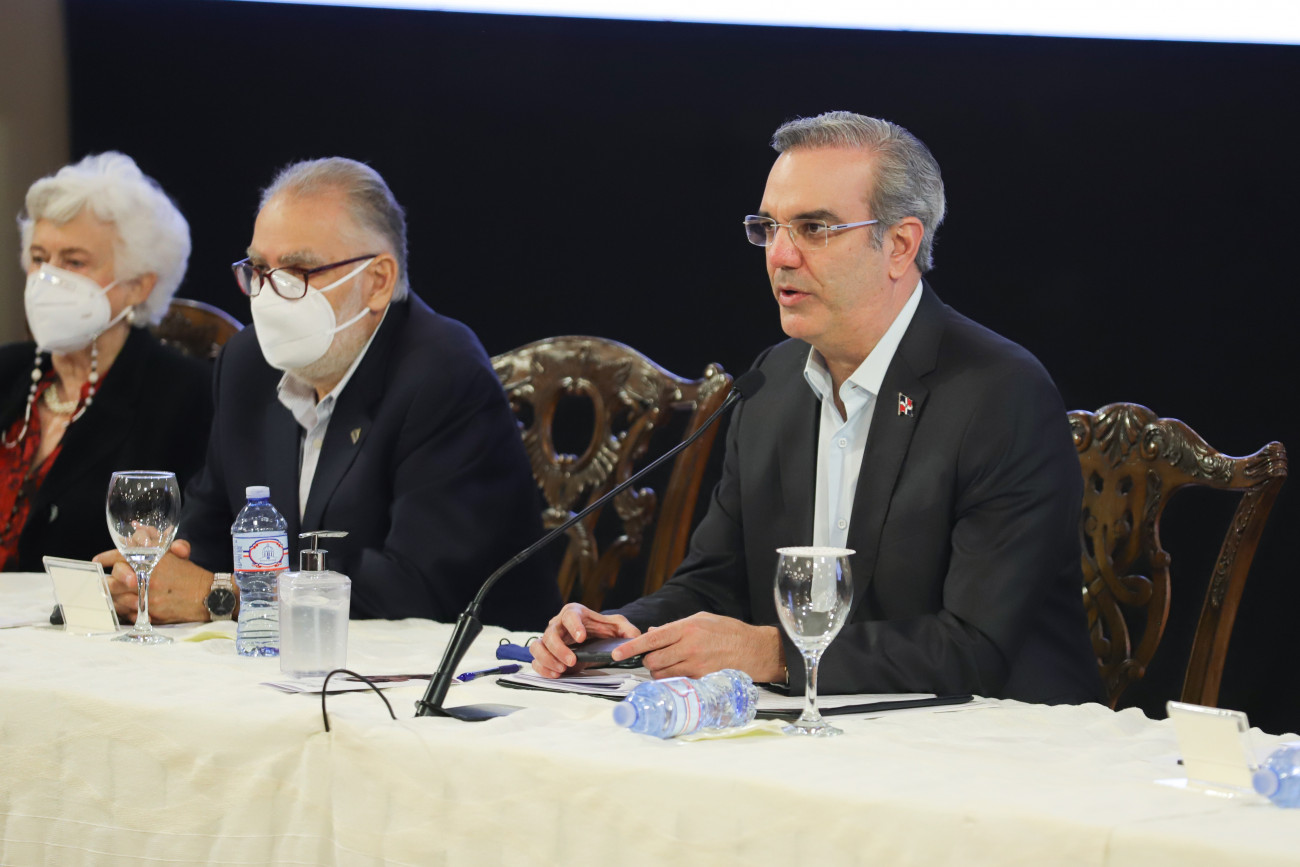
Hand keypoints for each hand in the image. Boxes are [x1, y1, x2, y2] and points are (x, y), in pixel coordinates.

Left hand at [94, 539, 214, 623]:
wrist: (209, 597)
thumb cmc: (191, 576)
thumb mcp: (175, 555)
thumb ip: (154, 542)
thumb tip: (136, 530)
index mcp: (153, 562)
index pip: (121, 557)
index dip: (106, 558)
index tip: (98, 561)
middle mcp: (149, 580)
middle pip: (114, 581)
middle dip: (106, 581)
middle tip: (103, 581)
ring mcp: (149, 599)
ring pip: (117, 599)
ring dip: (113, 597)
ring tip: (113, 595)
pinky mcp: (151, 615)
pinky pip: (127, 614)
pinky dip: (124, 611)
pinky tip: (126, 607)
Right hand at [530, 603, 640, 677]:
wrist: (593, 640)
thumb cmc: (603, 630)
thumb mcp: (618, 627)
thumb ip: (627, 630)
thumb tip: (634, 638)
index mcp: (575, 613)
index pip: (570, 616)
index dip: (574, 626)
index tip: (581, 638)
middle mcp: (558, 624)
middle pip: (550, 633)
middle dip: (559, 649)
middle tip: (572, 661)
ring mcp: (549, 639)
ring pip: (538, 646)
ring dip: (547, 659)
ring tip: (562, 670)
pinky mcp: (545, 654)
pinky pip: (535, 660)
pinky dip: (542, 668)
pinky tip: (555, 674)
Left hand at [612, 612, 785, 681]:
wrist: (756, 651)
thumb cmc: (729, 631)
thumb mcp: (702, 619)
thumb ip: (675, 627)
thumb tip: (652, 633)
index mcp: (688, 628)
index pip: (652, 639)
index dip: (631, 647)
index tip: (616, 653)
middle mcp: (689, 648)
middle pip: (652, 661)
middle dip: (647, 661)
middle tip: (654, 657)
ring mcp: (695, 667)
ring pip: (662, 675)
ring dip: (659, 672)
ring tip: (669, 664)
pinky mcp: (701, 681)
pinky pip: (677, 683)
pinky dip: (673, 680)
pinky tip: (680, 672)